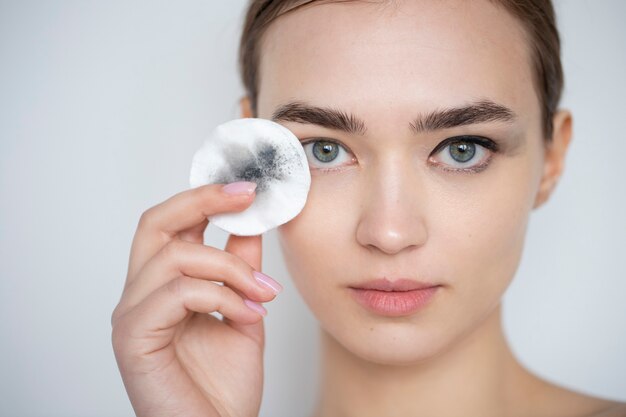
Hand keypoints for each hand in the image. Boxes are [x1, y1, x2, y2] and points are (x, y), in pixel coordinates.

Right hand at [111, 182, 280, 416]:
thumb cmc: (224, 384)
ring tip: (264, 293)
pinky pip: (177, 293)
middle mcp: (140, 294)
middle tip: (246, 196)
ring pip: (176, 256)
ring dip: (231, 268)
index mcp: (163, 286)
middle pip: (155, 223)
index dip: (205, 198)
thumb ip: (241, 267)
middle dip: (203, 200)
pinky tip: (249, 315)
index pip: (172, 224)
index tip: (248, 187)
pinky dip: (221, 297)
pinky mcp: (133, 337)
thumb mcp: (243, 309)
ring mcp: (132, 315)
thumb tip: (251, 222)